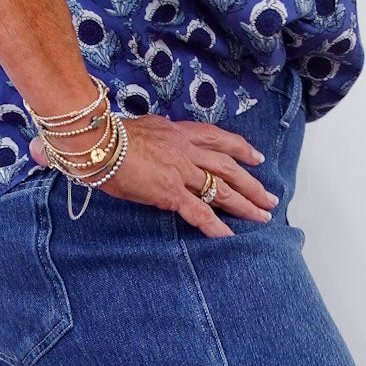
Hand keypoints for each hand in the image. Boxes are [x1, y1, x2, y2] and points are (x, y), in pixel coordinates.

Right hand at [31, 113, 277, 238]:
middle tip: (270, 198)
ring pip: (221, 189)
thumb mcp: (138, 128)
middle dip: (252, 183)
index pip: (218, 139)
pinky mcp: (169, 192)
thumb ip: (151, 136)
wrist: (95, 142)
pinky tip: (229, 237)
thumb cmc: (106, 135)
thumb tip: (157, 141)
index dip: (241, 149)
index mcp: (178, 132)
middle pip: (229, 167)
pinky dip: (215, 226)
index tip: (256, 158)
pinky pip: (198, 212)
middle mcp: (186, 149)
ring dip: (245, 204)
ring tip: (262, 217)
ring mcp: (180, 171)